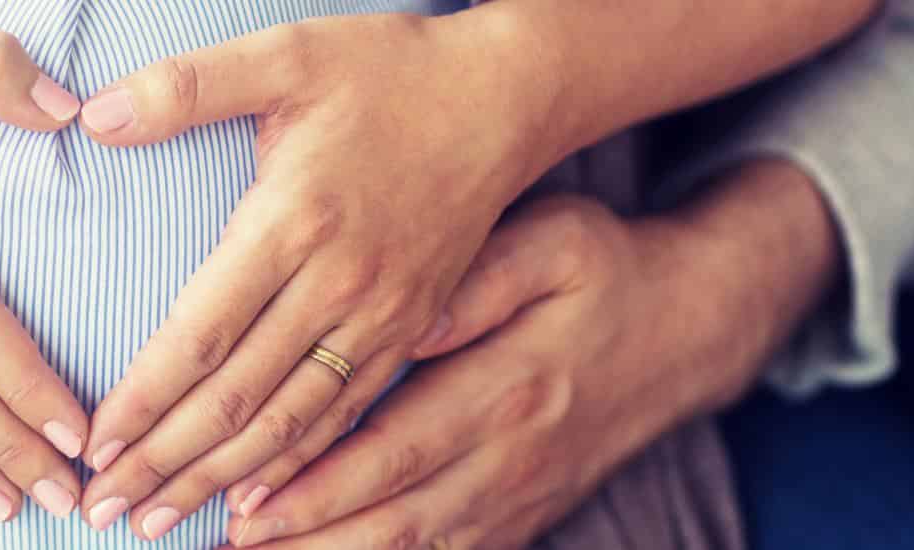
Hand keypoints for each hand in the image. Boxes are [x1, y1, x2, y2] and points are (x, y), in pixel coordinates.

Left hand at [69, 14, 569, 536]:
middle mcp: (340, 283)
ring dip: (219, 478)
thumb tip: (93, 114)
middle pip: (238, 396)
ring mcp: (383, 315)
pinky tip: (255, 502)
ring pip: (290, 422)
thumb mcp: (286, 52)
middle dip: (164, 461)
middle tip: (103, 507)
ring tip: (157, 520)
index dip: (143, 399)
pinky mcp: (412, 329)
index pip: (201, 333)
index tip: (93, 445)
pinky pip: (346, 415)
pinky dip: (296, 467)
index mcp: (296, 220)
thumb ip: (185, 85)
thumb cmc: (390, 69)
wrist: (507, 96)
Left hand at [220, 196, 678, 548]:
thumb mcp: (556, 242)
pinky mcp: (520, 519)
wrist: (687, 329)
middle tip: (226, 541)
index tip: (246, 501)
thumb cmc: (603, 271)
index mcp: (509, 386)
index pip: (396, 449)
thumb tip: (407, 318)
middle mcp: (512, 458)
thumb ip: (479, 277)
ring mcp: (518, 499)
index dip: (319, 485)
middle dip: (304, 539)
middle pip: (395, 519)